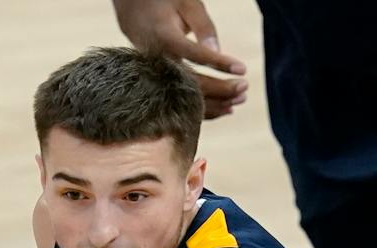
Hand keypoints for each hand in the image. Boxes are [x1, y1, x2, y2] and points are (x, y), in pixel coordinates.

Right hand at [112, 0, 248, 119]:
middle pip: (192, 82)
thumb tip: (218, 49)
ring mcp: (156, 74)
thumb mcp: (187, 4)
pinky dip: (204, 107)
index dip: (220, 63)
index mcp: (164, 37)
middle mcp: (158, 60)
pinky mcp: (158, 82)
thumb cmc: (164, 2)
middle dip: (221, 89)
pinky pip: (181, 100)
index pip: (195, 54)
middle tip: (245, 87)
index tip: (242, 69)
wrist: (131, 10)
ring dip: (216, 102)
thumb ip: (203, 26)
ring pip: (186, 97)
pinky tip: (226, 108)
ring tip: (240, 99)